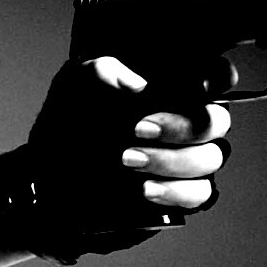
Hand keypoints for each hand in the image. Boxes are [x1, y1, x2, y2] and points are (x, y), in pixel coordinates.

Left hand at [26, 53, 234, 232]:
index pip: (217, 75)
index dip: (219, 76)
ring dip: (172, 160)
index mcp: (173, 87)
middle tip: (137, 129)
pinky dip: (175, 191)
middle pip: (218, 121)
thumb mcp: (76, 83)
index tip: (198, 84)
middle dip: (183, 126)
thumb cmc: (67, 119)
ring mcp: (188, 158)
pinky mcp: (179, 192)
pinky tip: (145, 189)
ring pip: (211, 158)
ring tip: (127, 159)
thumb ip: (105, 72)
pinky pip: (200, 193)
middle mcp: (188, 122)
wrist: (46, 170)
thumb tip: (137, 87)